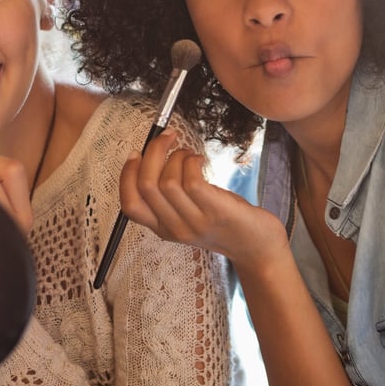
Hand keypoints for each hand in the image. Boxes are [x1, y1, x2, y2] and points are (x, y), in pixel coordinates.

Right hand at [119, 129, 289, 276]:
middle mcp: (174, 228)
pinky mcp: (216, 212)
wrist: (257, 248)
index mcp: (162, 229)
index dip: (127, 175)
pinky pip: (192, 182)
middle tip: (167, 137)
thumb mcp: (189, 215)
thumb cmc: (224, 223)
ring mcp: (195, 222)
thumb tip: (156, 155)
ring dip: (176, 156)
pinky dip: (192, 163)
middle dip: (152, 152)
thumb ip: (172, 196)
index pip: (131, 205)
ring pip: (167, 182)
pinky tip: (200, 160)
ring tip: (189, 153)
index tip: (137, 153)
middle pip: (146, 186)